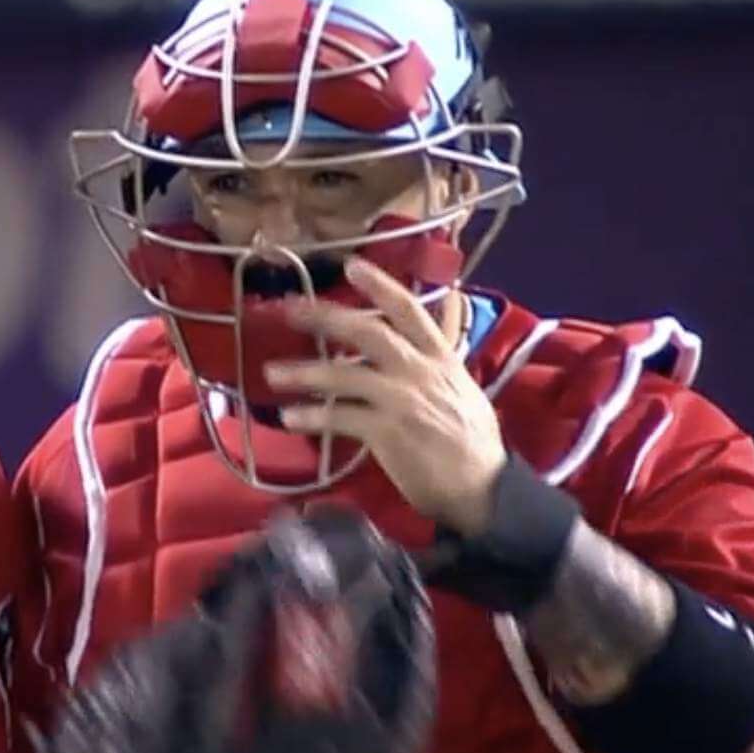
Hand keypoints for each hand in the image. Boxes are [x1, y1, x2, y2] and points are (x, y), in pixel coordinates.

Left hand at [265, 257, 506, 534]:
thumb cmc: (472, 440)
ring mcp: (402, 400)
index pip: (409, 310)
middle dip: (326, 316)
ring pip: (345, 374)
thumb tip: (446, 309)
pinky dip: (313, 416)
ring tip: (271, 372)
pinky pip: (341, 417)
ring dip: (304, 371)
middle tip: (289, 308)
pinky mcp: (387, 432)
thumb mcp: (463, 385)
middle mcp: (420, 371)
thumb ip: (442, 350)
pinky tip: (289, 416)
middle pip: (368, 331)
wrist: (482, 487)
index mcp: (440, 357)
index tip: (351, 265)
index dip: (380, 284)